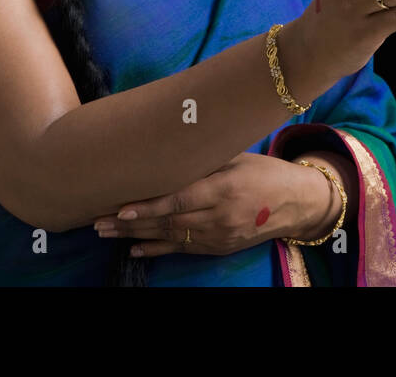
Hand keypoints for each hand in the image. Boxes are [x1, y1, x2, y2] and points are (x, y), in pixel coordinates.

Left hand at [91, 152, 314, 257]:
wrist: (296, 203)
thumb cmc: (264, 171)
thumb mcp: (237, 156)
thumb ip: (203, 157)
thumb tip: (166, 145)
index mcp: (224, 188)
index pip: (179, 200)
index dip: (149, 206)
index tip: (121, 207)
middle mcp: (220, 216)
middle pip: (168, 222)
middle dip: (130, 222)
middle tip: (98, 221)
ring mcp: (220, 236)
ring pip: (170, 237)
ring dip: (136, 235)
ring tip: (106, 232)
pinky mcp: (219, 248)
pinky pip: (182, 250)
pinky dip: (156, 249)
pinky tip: (134, 248)